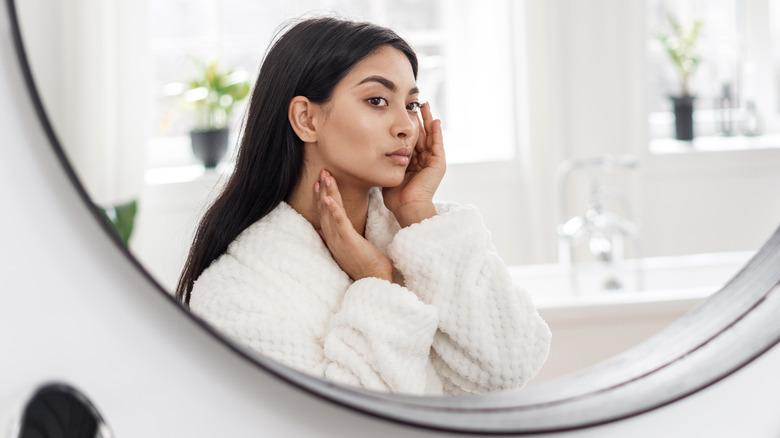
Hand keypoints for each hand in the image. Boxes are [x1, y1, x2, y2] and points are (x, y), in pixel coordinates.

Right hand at [315, 170, 392, 281]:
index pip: (324, 214)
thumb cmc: (365, 265)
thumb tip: (321, 232)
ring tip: (325, 176)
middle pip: (324, 209)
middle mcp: (331, 238)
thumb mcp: (347, 249)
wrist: (374, 280)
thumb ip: (334, 239)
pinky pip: (339, 221)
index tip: (319, 183)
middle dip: (322, 190)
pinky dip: (333, 208)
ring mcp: (338, 239)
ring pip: (330, 211)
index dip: (320, 197)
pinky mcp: (348, 240)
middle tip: (322, 172)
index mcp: (332, 239)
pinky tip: (329, 197)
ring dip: (327, 192)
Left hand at [382, 102, 445, 227]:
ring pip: (431, 136)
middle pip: (422, 135)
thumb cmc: (395, 195)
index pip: (411, 141)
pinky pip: (438, 144)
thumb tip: (374, 149)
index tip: (403, 113)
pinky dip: (437, 132)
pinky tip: (435, 120)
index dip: (408, 128)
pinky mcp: (438, 164)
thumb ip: (386, 160)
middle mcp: (423, 162)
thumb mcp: (388, 171)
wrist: (406, 206)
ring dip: (429, 121)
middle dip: (420, 119)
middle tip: (417, 103)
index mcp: (412, 164)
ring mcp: (432, 163)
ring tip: (426, 105)